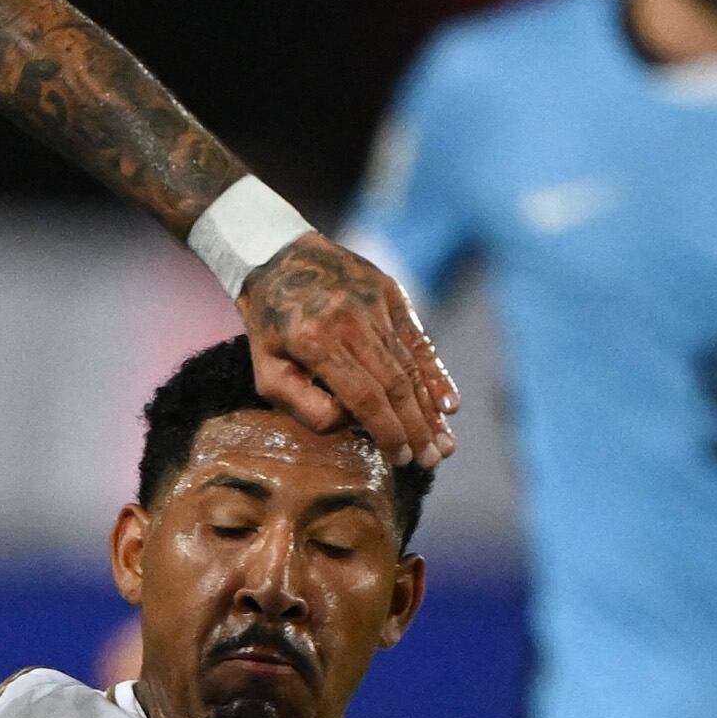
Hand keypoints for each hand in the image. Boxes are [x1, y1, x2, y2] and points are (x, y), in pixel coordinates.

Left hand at [237, 233, 458, 468]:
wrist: (279, 258)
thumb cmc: (271, 327)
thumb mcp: (266, 371)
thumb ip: (303, 406)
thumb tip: (350, 424)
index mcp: (315, 342)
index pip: (363, 396)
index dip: (387, 430)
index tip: (402, 458)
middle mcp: (351, 321)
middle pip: (395, 384)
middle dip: (417, 428)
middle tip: (433, 460)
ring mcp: (375, 304)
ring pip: (411, 365)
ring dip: (431, 408)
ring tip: (445, 443)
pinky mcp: (392, 294)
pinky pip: (418, 340)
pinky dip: (436, 373)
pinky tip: (450, 403)